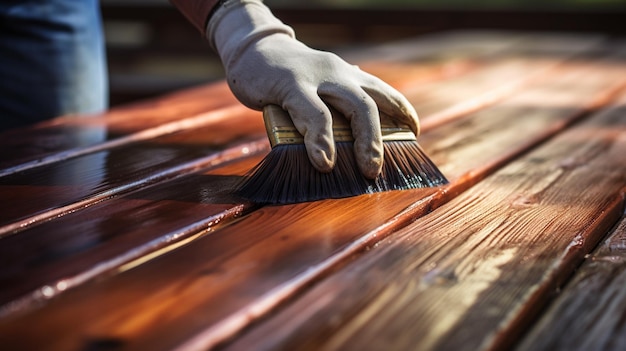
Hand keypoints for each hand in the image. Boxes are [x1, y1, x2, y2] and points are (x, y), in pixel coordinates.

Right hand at [207, 0, 418, 178]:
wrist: (251, 47)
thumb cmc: (284, 76)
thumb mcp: (315, 88)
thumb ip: (330, 110)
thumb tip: (343, 151)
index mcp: (347, 76)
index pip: (384, 92)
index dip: (403, 113)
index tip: (414, 133)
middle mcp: (339, 74)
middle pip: (373, 103)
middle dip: (382, 138)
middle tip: (379, 169)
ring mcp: (317, 78)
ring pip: (354, 106)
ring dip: (366, 140)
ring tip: (367, 169)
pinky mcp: (290, 84)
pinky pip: (312, 113)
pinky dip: (321, 139)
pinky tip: (323, 160)